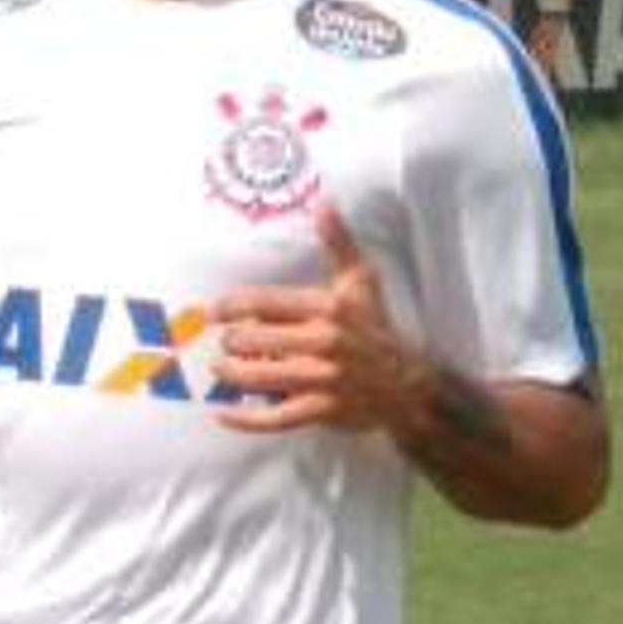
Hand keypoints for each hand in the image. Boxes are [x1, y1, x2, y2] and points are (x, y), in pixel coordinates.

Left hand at [211, 204, 429, 437]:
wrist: (408, 385)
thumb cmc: (376, 329)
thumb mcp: (362, 282)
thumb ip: (339, 243)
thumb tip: (322, 203)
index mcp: (329, 308)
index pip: (265, 303)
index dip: (232, 306)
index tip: (214, 311)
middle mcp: (325, 342)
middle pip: (256, 340)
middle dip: (233, 342)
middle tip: (226, 342)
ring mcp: (324, 379)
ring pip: (261, 378)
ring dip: (233, 374)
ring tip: (222, 369)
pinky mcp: (323, 410)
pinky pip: (274, 418)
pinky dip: (245, 419)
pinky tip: (223, 414)